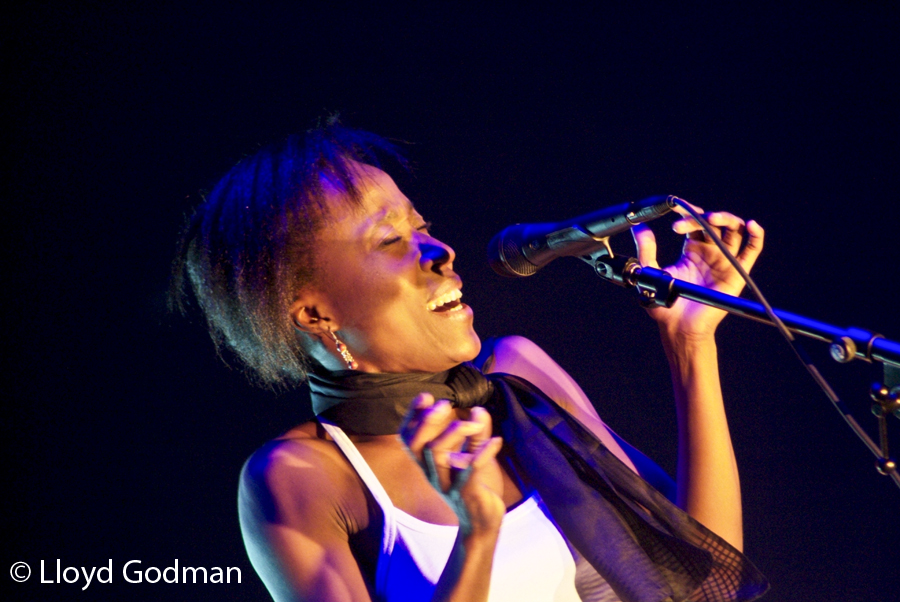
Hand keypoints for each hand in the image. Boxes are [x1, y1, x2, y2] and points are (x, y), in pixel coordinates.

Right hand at [400, 394, 504, 535]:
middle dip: (428, 421)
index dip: (412, 416)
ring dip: (455, 432)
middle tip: (445, 404)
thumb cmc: (474, 486)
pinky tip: (496, 441)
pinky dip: (482, 453)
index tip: (426, 396)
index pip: (409, 438)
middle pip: (417, 444)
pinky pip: (468, 471)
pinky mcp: (465, 493)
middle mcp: (432, 472)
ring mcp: (447, 483)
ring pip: (437, 454)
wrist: (483, 523)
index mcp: (428, 463)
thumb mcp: (472, 456)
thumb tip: (479, 409)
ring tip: (475, 423)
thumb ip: (475, 433)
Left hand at [631, 203, 764, 339]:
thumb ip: (646, 250)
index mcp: (692, 249)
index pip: (695, 223)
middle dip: (700, 217)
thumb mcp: (650, 271)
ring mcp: (724, 260)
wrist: (679, 326)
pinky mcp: (737, 272)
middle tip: (683, 223)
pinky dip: (756, 236)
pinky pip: (751, 251)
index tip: (674, 211)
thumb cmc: (666, 303)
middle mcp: (710, 252)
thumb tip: (638, 227)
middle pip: (714, 223)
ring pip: (733, 231)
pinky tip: (751, 225)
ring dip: (725, 219)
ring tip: (711, 218)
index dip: (688, 214)